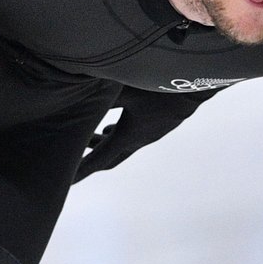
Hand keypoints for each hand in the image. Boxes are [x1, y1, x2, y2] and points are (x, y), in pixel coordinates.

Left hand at [73, 88, 208, 182]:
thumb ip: (99, 94)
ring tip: (86, 139)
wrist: (197, 81)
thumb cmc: (160, 84)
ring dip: (101, 145)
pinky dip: (114, 136)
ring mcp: (151, 133)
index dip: (79, 171)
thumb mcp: (123, 87)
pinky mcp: (157, 124)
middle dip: (88, 161)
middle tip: (69, 162)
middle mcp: (139, 140)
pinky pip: (130, 137)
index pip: (98, 159)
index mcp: (128, 136)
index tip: (65, 181)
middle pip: (109, 160)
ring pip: (120, 147)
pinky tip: (109, 127)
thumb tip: (72, 96)